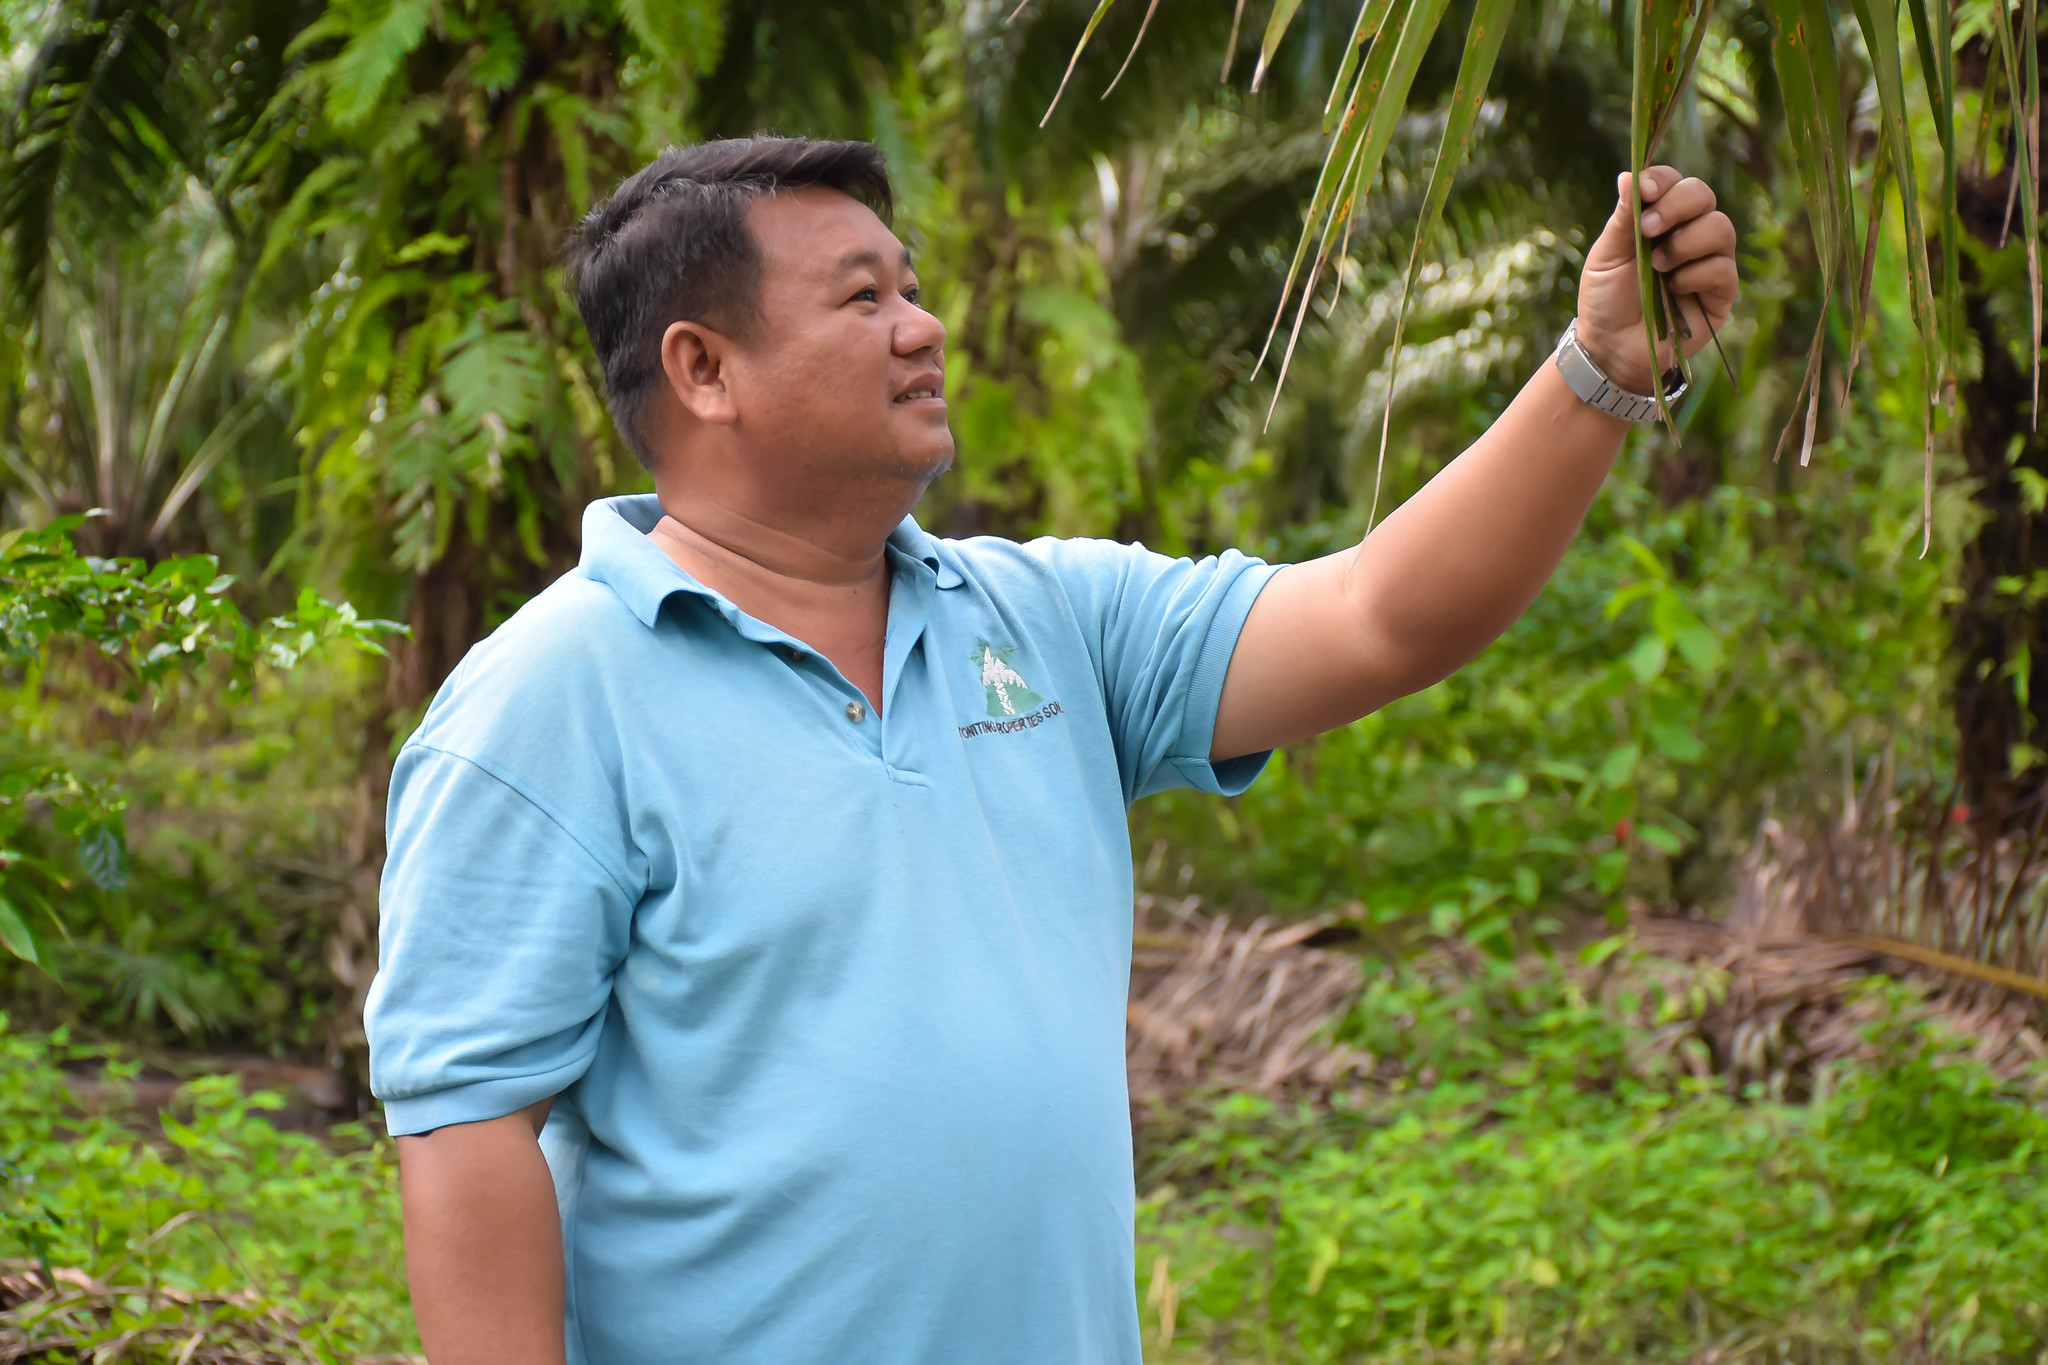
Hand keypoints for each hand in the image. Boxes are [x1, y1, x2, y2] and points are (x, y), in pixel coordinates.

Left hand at [1575, 167, 1738, 394]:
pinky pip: (1722, 268)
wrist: (1611, 348)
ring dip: (1685, 243)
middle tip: (1648, 230)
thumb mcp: (1606, 257)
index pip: (1673, 182)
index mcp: (1659, 219)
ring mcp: (1708, 260)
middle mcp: (1688, 232)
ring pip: (1721, 227)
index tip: (1644, 191)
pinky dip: (1694, 276)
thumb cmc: (1606, 300)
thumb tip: (1628, 175)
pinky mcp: (1721, 291)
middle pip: (1703, 195)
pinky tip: (1673, 291)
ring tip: (1658, 267)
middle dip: (1677, 206)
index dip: (1662, 180)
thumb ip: (1623, 218)